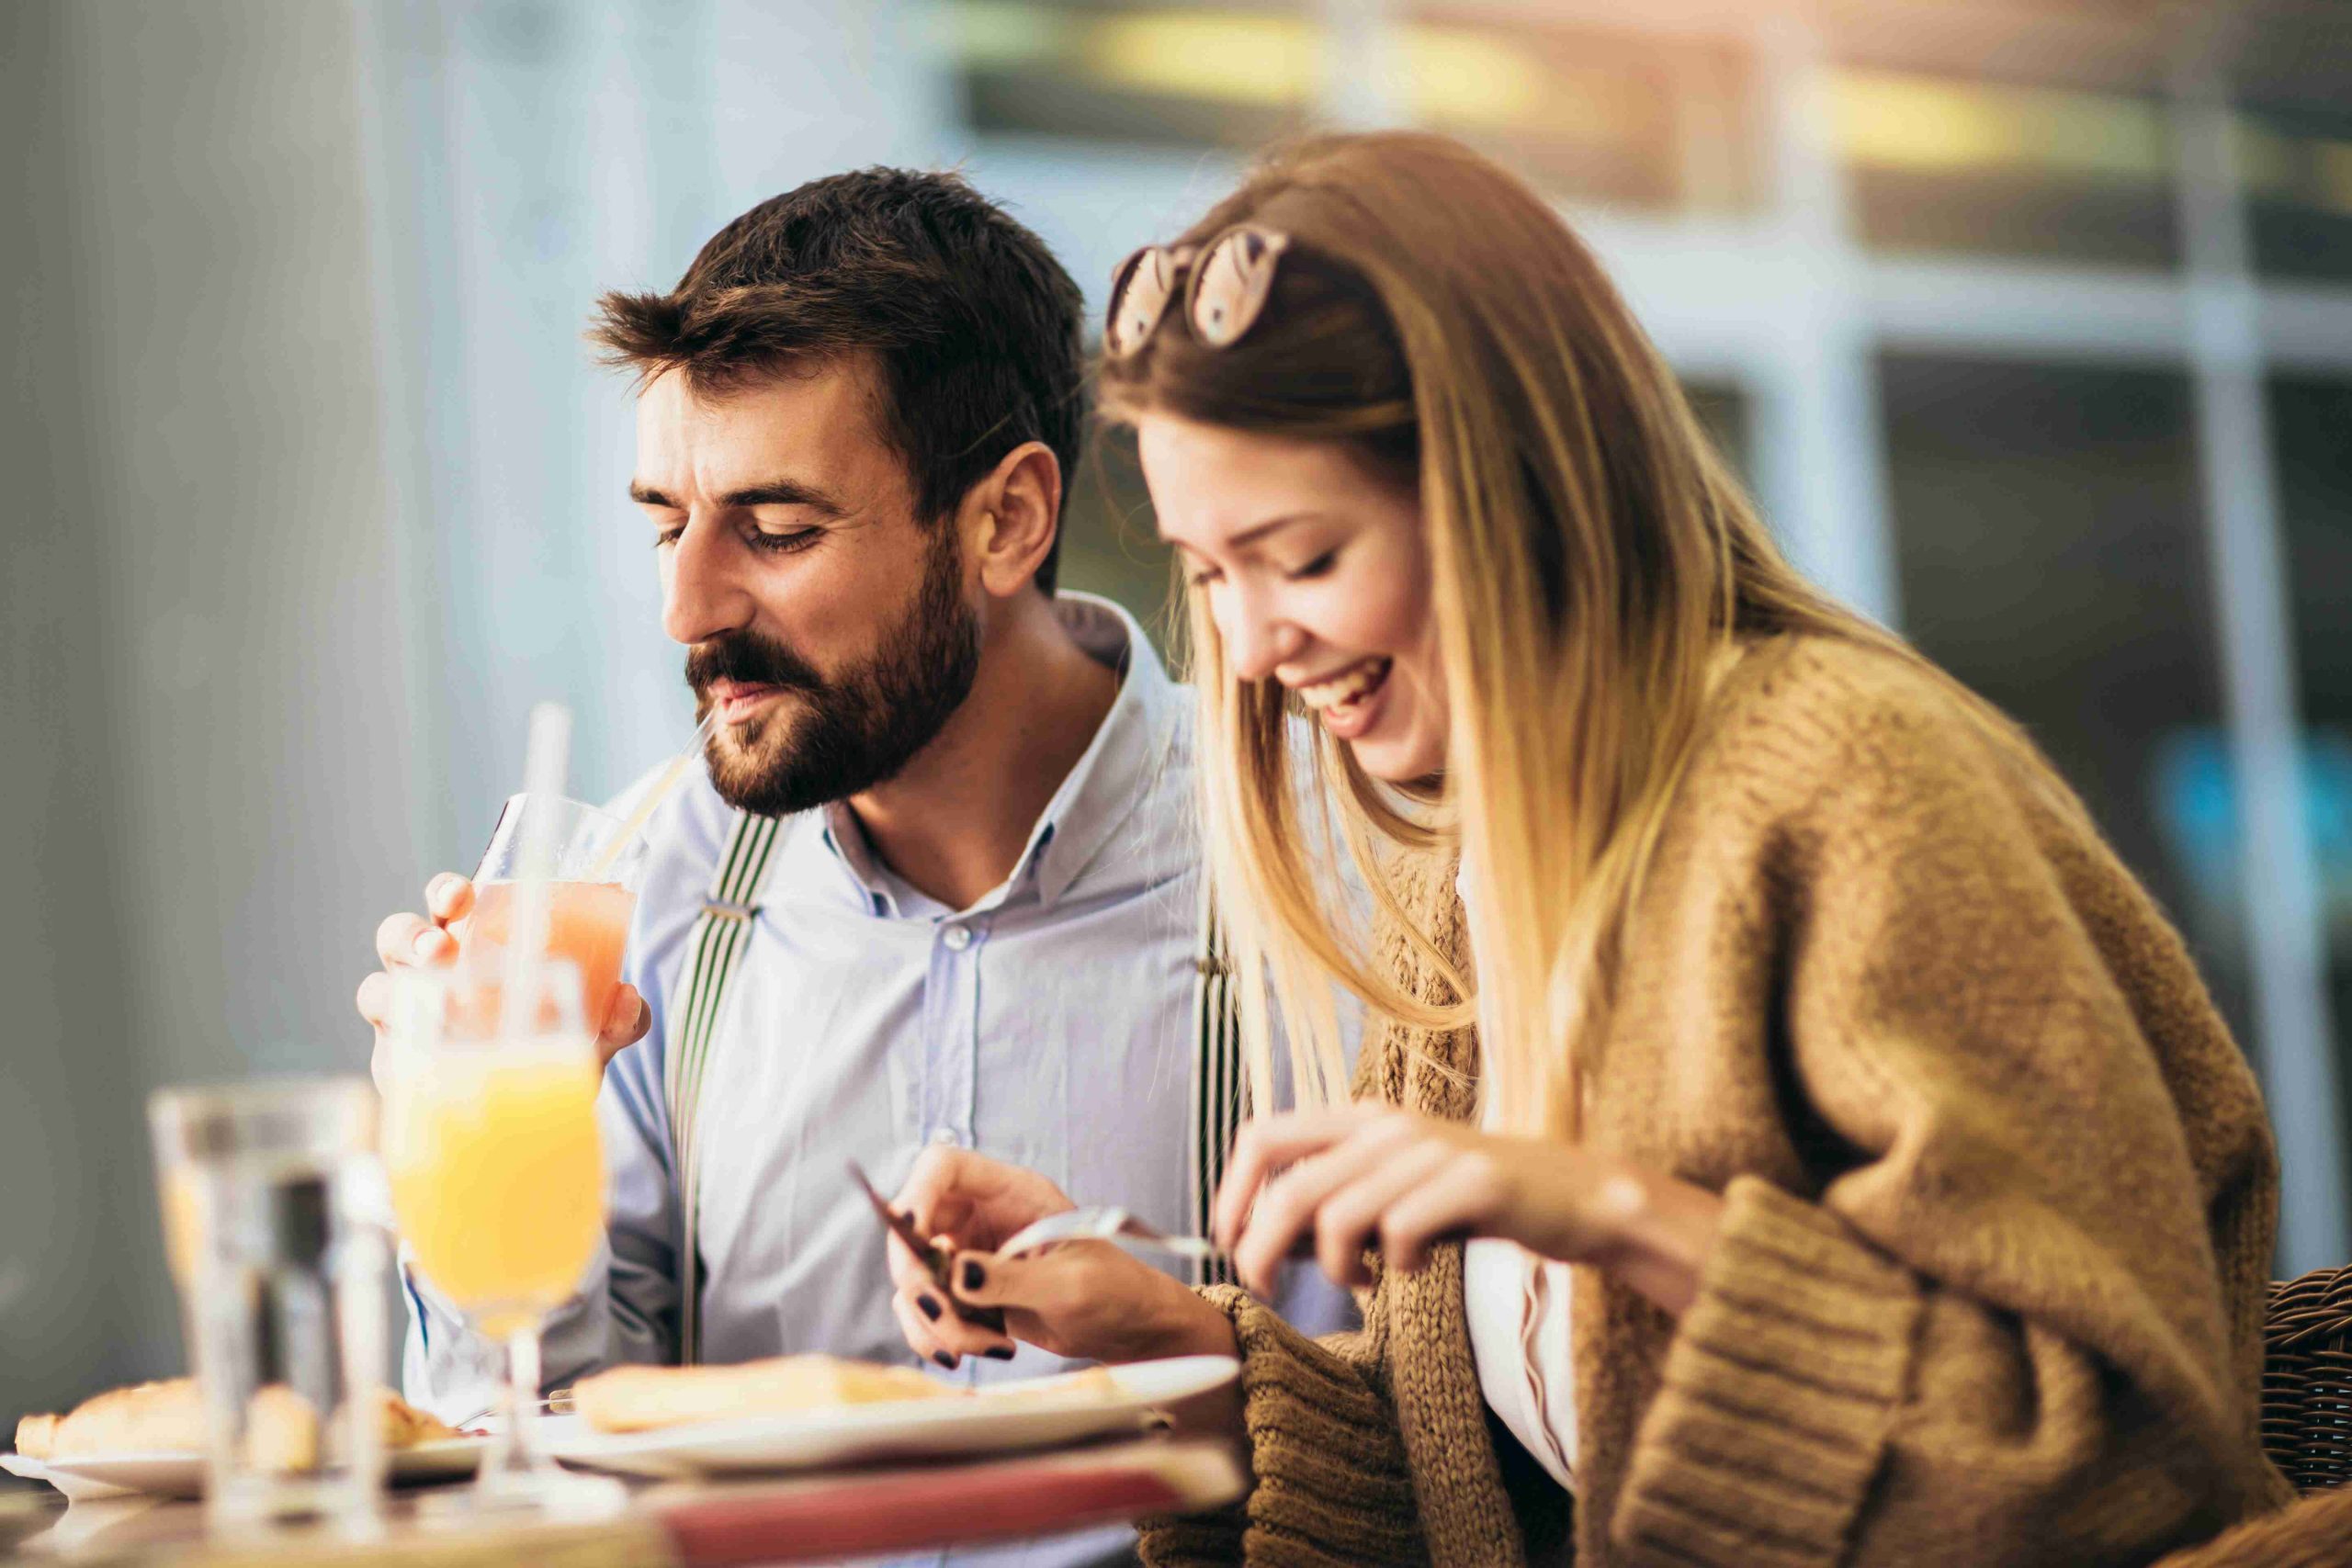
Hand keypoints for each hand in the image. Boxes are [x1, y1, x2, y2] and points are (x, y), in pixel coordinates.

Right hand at [355, 872, 649, 1090]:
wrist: (532, 1117)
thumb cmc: (552, 1049)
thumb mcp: (596, 1033)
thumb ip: (619, 1017)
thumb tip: (628, 998)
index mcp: (474, 945)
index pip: (447, 905)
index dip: (446, 893)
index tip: (461, 895)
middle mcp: (431, 974)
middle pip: (397, 936)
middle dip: (410, 936)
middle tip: (440, 949)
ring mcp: (407, 1019)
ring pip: (377, 990)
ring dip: (394, 991)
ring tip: (436, 1006)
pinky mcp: (397, 1065)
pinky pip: (382, 1053)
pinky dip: (398, 1054)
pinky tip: (424, 1063)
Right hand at [886, 1147, 1238, 1371]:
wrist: (1130, 1328)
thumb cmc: (1115, 1291)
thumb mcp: (1068, 1284)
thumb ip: (1008, 1278)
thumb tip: (954, 1274)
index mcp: (1012, 1192)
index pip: (943, 1167)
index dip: (917, 1192)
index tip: (912, 1233)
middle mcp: (983, 1217)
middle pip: (913, 1227)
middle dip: (917, 1277)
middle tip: (944, 1314)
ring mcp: (970, 1256)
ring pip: (914, 1277)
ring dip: (934, 1319)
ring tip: (985, 1344)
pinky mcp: (966, 1295)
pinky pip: (925, 1312)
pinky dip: (940, 1337)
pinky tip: (986, 1348)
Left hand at [1213, 1105, 1722, 1315]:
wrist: (1573, 1195)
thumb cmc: (1469, 1201)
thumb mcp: (1391, 1190)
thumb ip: (1329, 1204)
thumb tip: (1256, 1238)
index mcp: (1361, 1118)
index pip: (1263, 1136)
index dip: (1232, 1192)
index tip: (1229, 1241)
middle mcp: (1390, 1124)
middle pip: (1291, 1188)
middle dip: (1263, 1247)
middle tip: (1268, 1286)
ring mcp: (1433, 1150)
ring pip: (1339, 1216)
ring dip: (1336, 1266)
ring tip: (1363, 1277)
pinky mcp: (1476, 1183)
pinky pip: (1402, 1233)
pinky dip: (1399, 1265)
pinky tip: (1419, 1267)